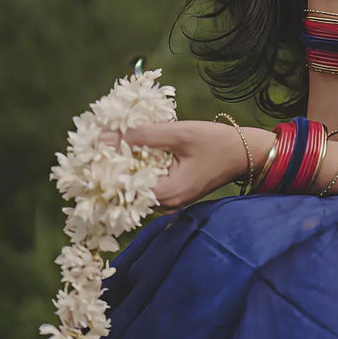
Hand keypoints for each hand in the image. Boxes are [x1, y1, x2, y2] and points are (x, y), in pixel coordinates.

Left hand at [106, 121, 271, 212]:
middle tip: (99, 147)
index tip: (92, 152)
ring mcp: (171, 203)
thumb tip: (104, 138)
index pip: (123, 188)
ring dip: (125, 169)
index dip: (105, 170)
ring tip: (114, 148)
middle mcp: (167, 205)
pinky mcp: (174, 195)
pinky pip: (148, 187)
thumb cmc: (216, 142)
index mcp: (168, 194)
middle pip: (127, 192)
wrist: (245, 153)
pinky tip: (134, 154)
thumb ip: (141, 135)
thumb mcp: (179, 133)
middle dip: (113, 169)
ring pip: (136, 190)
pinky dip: (139, 172)